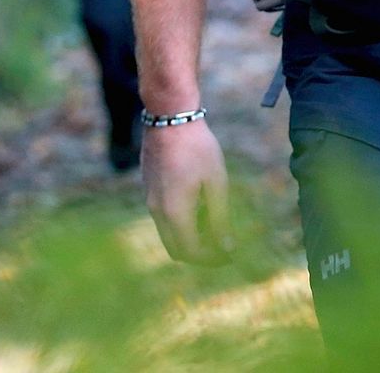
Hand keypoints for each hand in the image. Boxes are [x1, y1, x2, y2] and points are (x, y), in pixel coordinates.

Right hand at [143, 120, 231, 263]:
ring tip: (216, 224)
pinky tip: (201, 206)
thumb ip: (220, 218)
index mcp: (174, 213)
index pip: (190, 252)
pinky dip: (181, 223)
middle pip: (175, 249)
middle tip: (223, 247)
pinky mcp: (149, 189)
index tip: (230, 255)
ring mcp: (149, 200)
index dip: (211, 259)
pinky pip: (163, 218)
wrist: (169, 119)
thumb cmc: (197, 148)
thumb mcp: (216, 182)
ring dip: (190, 237)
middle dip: (199, 254)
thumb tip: (227, 247)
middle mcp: (157, 212)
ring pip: (168, 234)